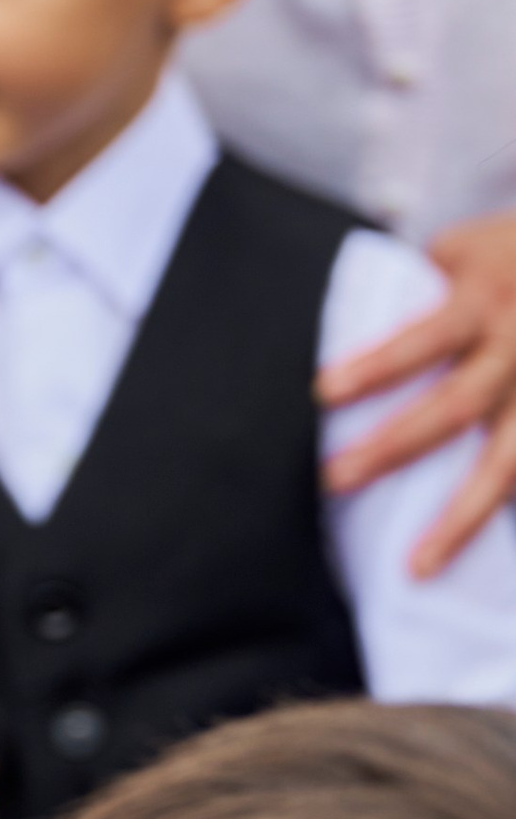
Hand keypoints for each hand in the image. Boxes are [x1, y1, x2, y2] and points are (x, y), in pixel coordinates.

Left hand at [320, 207, 515, 572]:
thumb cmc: (502, 257)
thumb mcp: (458, 253)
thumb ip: (413, 287)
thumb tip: (324, 321)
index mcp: (483, 298)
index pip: (424, 336)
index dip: (378, 365)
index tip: (322, 393)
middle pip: (456, 406)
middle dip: (394, 448)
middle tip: (332, 480)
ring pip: (507, 463)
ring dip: (461, 520)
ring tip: (417, 565)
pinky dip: (506, 520)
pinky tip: (476, 563)